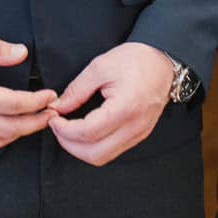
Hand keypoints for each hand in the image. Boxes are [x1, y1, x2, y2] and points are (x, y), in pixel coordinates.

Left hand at [46, 42, 173, 165]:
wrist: (163, 62)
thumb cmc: (136, 60)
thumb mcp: (100, 67)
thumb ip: (77, 90)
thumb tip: (58, 107)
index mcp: (125, 108)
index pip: (87, 133)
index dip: (64, 129)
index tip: (53, 117)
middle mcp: (134, 127)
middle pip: (95, 154)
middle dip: (69, 144)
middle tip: (57, 127)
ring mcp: (139, 134)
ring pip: (103, 157)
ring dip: (80, 149)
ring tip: (68, 130)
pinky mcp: (139, 135)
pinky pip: (112, 151)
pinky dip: (94, 146)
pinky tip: (84, 131)